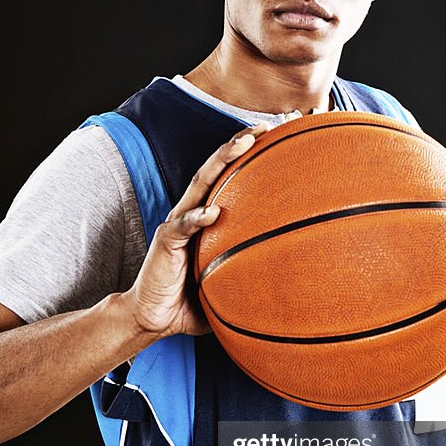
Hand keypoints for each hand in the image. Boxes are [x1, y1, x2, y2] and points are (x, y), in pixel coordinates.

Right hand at [124, 122, 269, 338]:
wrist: (153, 317)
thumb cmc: (191, 301)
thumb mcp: (228, 285)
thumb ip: (251, 276)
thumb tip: (293, 286)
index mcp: (205, 219)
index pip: (227, 179)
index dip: (246, 157)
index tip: (275, 139)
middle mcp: (191, 213)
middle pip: (215, 170)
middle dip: (237, 145)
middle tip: (263, 127)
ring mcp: (176, 224)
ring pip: (199, 185)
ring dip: (220, 162)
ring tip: (242, 145)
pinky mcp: (165, 242)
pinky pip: (182, 226)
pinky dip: (197, 218)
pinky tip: (213, 213)